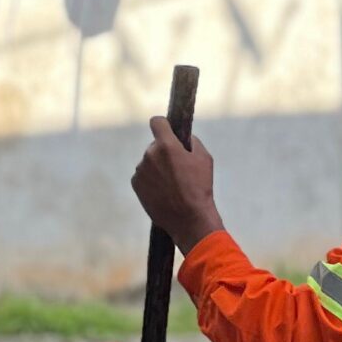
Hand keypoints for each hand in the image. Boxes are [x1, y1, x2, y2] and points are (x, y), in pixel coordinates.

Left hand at [132, 117, 222, 253]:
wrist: (189, 219)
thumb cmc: (200, 188)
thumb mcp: (205, 159)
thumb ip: (193, 142)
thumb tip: (185, 137)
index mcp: (166, 145)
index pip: (157, 122)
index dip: (163, 125)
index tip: (167, 131)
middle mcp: (149, 155)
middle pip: (155, 146)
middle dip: (164, 153)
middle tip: (178, 169)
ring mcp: (141, 170)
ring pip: (149, 162)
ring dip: (158, 168)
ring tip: (172, 185)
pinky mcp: (136, 184)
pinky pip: (143, 176)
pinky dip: (151, 181)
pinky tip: (164, 192)